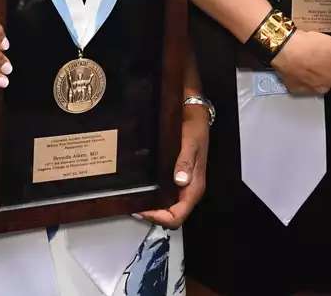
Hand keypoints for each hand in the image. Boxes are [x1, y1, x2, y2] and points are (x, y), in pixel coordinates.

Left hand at [138, 102, 209, 227]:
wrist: (193, 112)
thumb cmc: (195, 126)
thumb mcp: (191, 142)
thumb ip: (186, 161)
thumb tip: (180, 180)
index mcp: (194, 185)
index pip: (178, 215)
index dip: (160, 218)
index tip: (144, 211)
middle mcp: (188, 187)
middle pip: (171, 215)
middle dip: (152, 215)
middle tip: (135, 208)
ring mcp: (182, 182)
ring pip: (167, 206)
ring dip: (152, 207)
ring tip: (135, 200)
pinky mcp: (175, 175)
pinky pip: (165, 193)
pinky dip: (153, 195)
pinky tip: (143, 189)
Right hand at [269, 30, 330, 94]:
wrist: (284, 47)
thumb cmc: (310, 47)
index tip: (330, 52)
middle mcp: (323, 87)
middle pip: (329, 77)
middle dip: (326, 66)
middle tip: (318, 52)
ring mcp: (307, 89)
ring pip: (315, 80)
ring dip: (314, 71)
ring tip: (307, 56)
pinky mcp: (294, 87)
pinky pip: (300, 82)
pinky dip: (300, 75)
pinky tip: (298, 64)